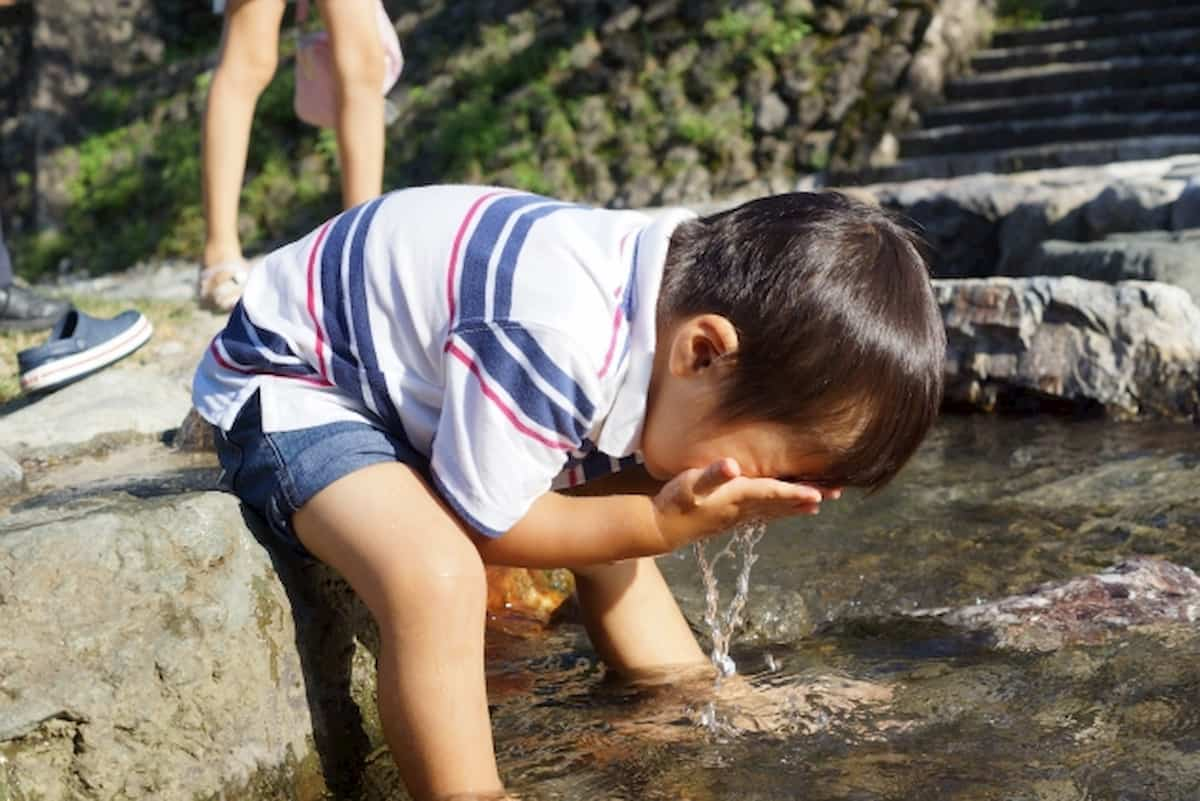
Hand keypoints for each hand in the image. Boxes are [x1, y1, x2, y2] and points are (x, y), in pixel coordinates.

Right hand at [651, 458, 826, 550]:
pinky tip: (787, 510)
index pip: (772, 492)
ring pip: (775, 510)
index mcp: (737, 496)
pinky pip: (764, 513)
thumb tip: (731, 467)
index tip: (818, 494)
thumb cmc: (676, 500)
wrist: (662, 527)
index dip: (795, 492)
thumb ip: (711, 474)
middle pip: (781, 503)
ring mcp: (739, 515)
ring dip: (797, 505)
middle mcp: (743, 508)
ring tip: (819, 503)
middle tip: (835, 493)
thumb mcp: (690, 484)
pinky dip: (780, 510)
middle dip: (807, 498)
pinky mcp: (733, 518)